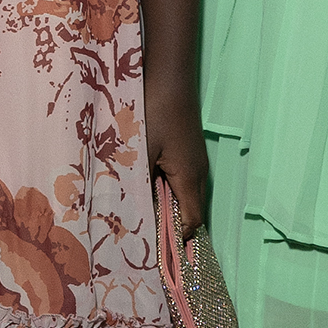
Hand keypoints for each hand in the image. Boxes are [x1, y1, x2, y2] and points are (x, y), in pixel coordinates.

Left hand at [145, 81, 211, 240]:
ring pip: (185, 194)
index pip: (191, 220)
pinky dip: (167, 189)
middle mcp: (198, 171)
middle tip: (147, 237)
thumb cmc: (154, 112)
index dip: (178, 239)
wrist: (169, 76)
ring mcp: (196, 159)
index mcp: (190, 177)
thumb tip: (129, 210)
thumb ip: (137, 182)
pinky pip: (181, 179)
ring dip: (168, 206)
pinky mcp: (189, 149)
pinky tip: (146, 185)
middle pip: (190, 210)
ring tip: (143, 214)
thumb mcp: (141, 150)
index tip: (158, 251)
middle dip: (172, 226)